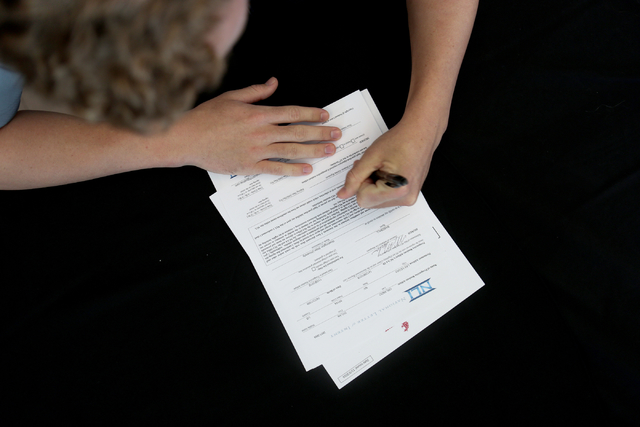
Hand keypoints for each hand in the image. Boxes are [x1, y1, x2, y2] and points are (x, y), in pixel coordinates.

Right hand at [167, 77, 341, 174]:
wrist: (185, 139)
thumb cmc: (205, 117)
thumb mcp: (231, 98)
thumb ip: (256, 92)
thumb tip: (274, 83)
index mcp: (257, 114)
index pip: (292, 113)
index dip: (311, 114)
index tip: (325, 115)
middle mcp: (260, 132)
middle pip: (297, 132)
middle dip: (320, 133)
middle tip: (337, 134)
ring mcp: (255, 151)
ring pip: (291, 151)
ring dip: (313, 151)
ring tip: (330, 151)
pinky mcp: (248, 166)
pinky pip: (276, 169)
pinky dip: (292, 170)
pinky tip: (307, 169)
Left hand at [336, 116, 441, 207]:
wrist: (421, 133)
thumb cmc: (400, 140)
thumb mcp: (371, 157)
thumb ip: (354, 178)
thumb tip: (342, 194)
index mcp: (397, 190)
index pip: (362, 199)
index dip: (361, 182)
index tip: (370, 167)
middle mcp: (406, 199)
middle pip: (369, 202)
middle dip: (367, 184)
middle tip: (376, 166)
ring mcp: (409, 199)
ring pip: (376, 201)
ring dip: (374, 185)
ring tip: (384, 168)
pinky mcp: (410, 196)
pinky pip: (386, 198)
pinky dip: (382, 186)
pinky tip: (390, 172)